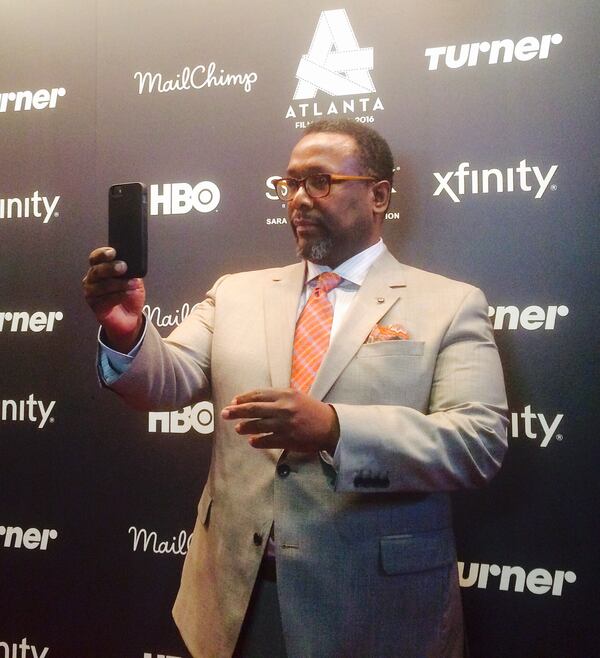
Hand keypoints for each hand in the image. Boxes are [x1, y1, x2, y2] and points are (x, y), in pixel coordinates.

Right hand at [83, 247, 144, 352]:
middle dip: (110, 267)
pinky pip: (105, 299)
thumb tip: (133, 261)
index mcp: (100, 269)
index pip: (95, 258)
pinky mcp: (95, 305)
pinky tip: (126, 294)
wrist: (131, 316)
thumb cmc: (129, 295)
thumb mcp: (134, 279)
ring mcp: (91, 292)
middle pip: (96, 270)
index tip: (113, 252)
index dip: (102, 254)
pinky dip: (118, 296)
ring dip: (118, 284)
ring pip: (101, 286)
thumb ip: (132, 270)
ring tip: (131, 284)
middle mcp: (92, 279)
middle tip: (123, 267)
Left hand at [221, 388, 339, 452]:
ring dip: (245, 426)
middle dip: (236, 411)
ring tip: (237, 428)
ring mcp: (285, 424)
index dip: (243, 398)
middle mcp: (283, 407)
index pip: (258, 394)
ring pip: (257, 425)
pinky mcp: (287, 439)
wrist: (330, 426)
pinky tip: (252, 441)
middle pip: (253, 409)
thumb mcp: (295, 396)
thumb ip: (277, 397)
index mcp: (285, 394)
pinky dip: (257, 441)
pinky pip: (267, 440)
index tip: (233, 402)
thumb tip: (254, 401)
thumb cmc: (311, 410)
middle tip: (224, 413)